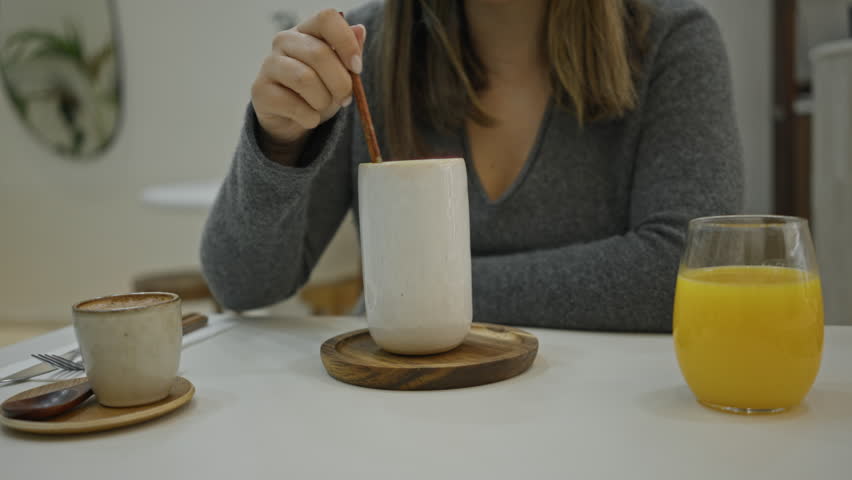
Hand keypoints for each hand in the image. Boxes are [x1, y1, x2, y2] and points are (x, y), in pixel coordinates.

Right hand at [251, 9, 365, 160]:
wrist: (291, 119)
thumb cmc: (318, 90)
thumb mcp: (339, 73)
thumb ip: (350, 53)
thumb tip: (359, 30)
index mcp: (307, 30)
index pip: (326, 19)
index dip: (346, 43)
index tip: (357, 68)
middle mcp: (284, 40)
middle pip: (319, 54)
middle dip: (340, 83)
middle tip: (346, 99)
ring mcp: (269, 64)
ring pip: (305, 79)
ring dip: (323, 101)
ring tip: (323, 107)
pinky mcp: (259, 90)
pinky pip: (293, 105)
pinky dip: (309, 118)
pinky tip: (309, 118)